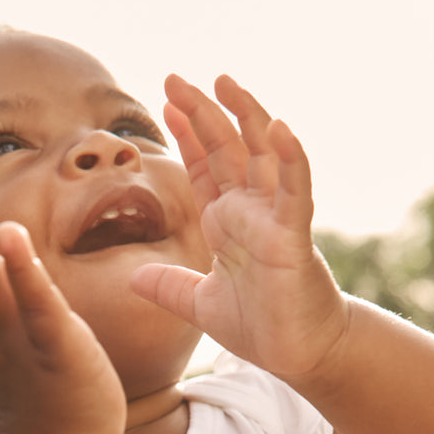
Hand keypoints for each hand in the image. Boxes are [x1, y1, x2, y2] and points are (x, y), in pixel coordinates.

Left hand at [130, 74, 348, 381]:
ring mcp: (274, 219)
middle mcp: (251, 212)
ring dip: (247, 117)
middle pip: (227, 150)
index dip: (187, 136)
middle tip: (175, 78)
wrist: (301, 355)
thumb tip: (132, 278)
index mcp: (227, 223)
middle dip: (203, 113)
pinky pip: (295, 190)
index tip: (166, 104)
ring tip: (225, 82)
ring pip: (263, 156)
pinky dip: (290, 158)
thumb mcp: (199, 304)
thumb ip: (168, 287)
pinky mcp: (294, 236)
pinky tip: (280, 127)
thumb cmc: (262, 326)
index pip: (205, 168)